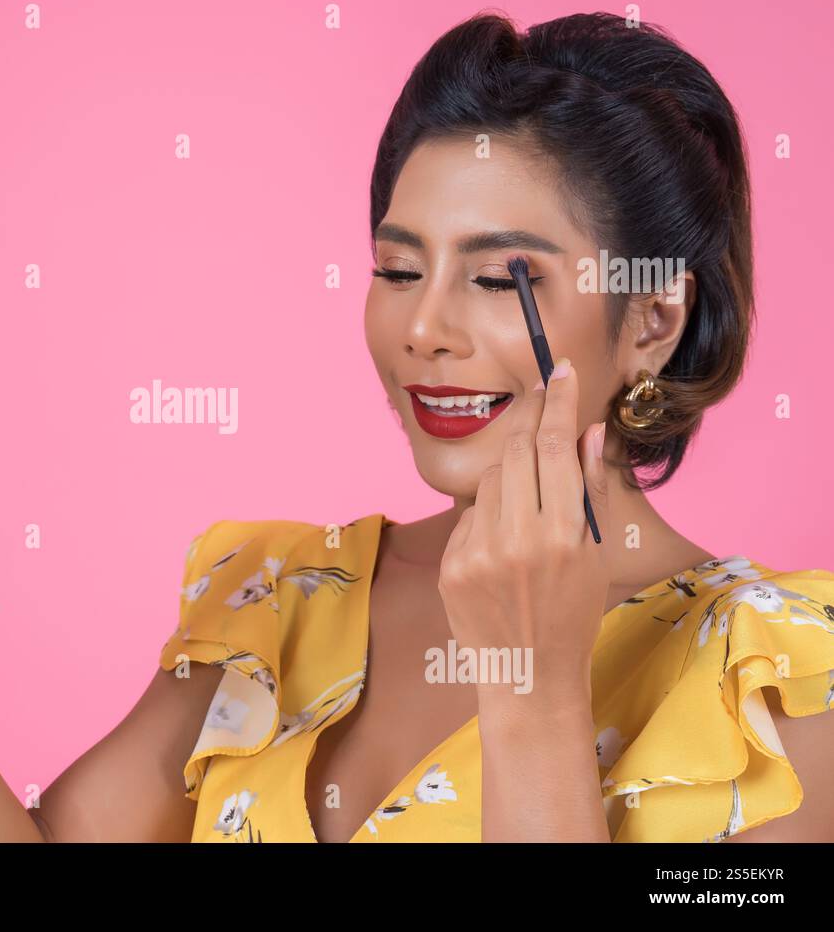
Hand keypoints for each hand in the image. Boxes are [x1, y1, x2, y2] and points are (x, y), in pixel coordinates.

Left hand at [436, 358, 609, 705]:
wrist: (529, 674)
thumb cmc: (572, 612)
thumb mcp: (594, 554)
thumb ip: (589, 491)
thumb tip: (587, 431)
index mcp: (565, 536)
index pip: (556, 448)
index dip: (557, 403)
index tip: (558, 371)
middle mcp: (519, 541)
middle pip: (516, 453)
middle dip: (528, 424)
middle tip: (539, 401)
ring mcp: (479, 554)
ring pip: (488, 482)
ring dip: (507, 478)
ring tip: (527, 508)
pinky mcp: (451, 567)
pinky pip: (468, 518)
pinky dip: (486, 519)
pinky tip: (500, 549)